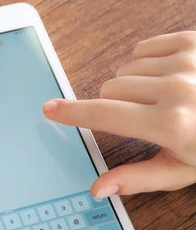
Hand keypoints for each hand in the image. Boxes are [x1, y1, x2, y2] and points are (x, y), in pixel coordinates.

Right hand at [43, 32, 195, 197]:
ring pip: (125, 69)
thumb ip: (138, 178)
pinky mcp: (191, 40)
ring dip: (134, 84)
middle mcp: (175, 89)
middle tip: (144, 115)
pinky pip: (143, 48)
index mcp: (171, 125)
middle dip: (117, 103)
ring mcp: (185, 61)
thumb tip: (98, 188)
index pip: (103, 114)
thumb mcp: (186, 170)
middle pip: (110, 88)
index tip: (48, 108)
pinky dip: (147, 62)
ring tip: (164, 96)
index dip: (71, 112)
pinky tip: (170, 76)